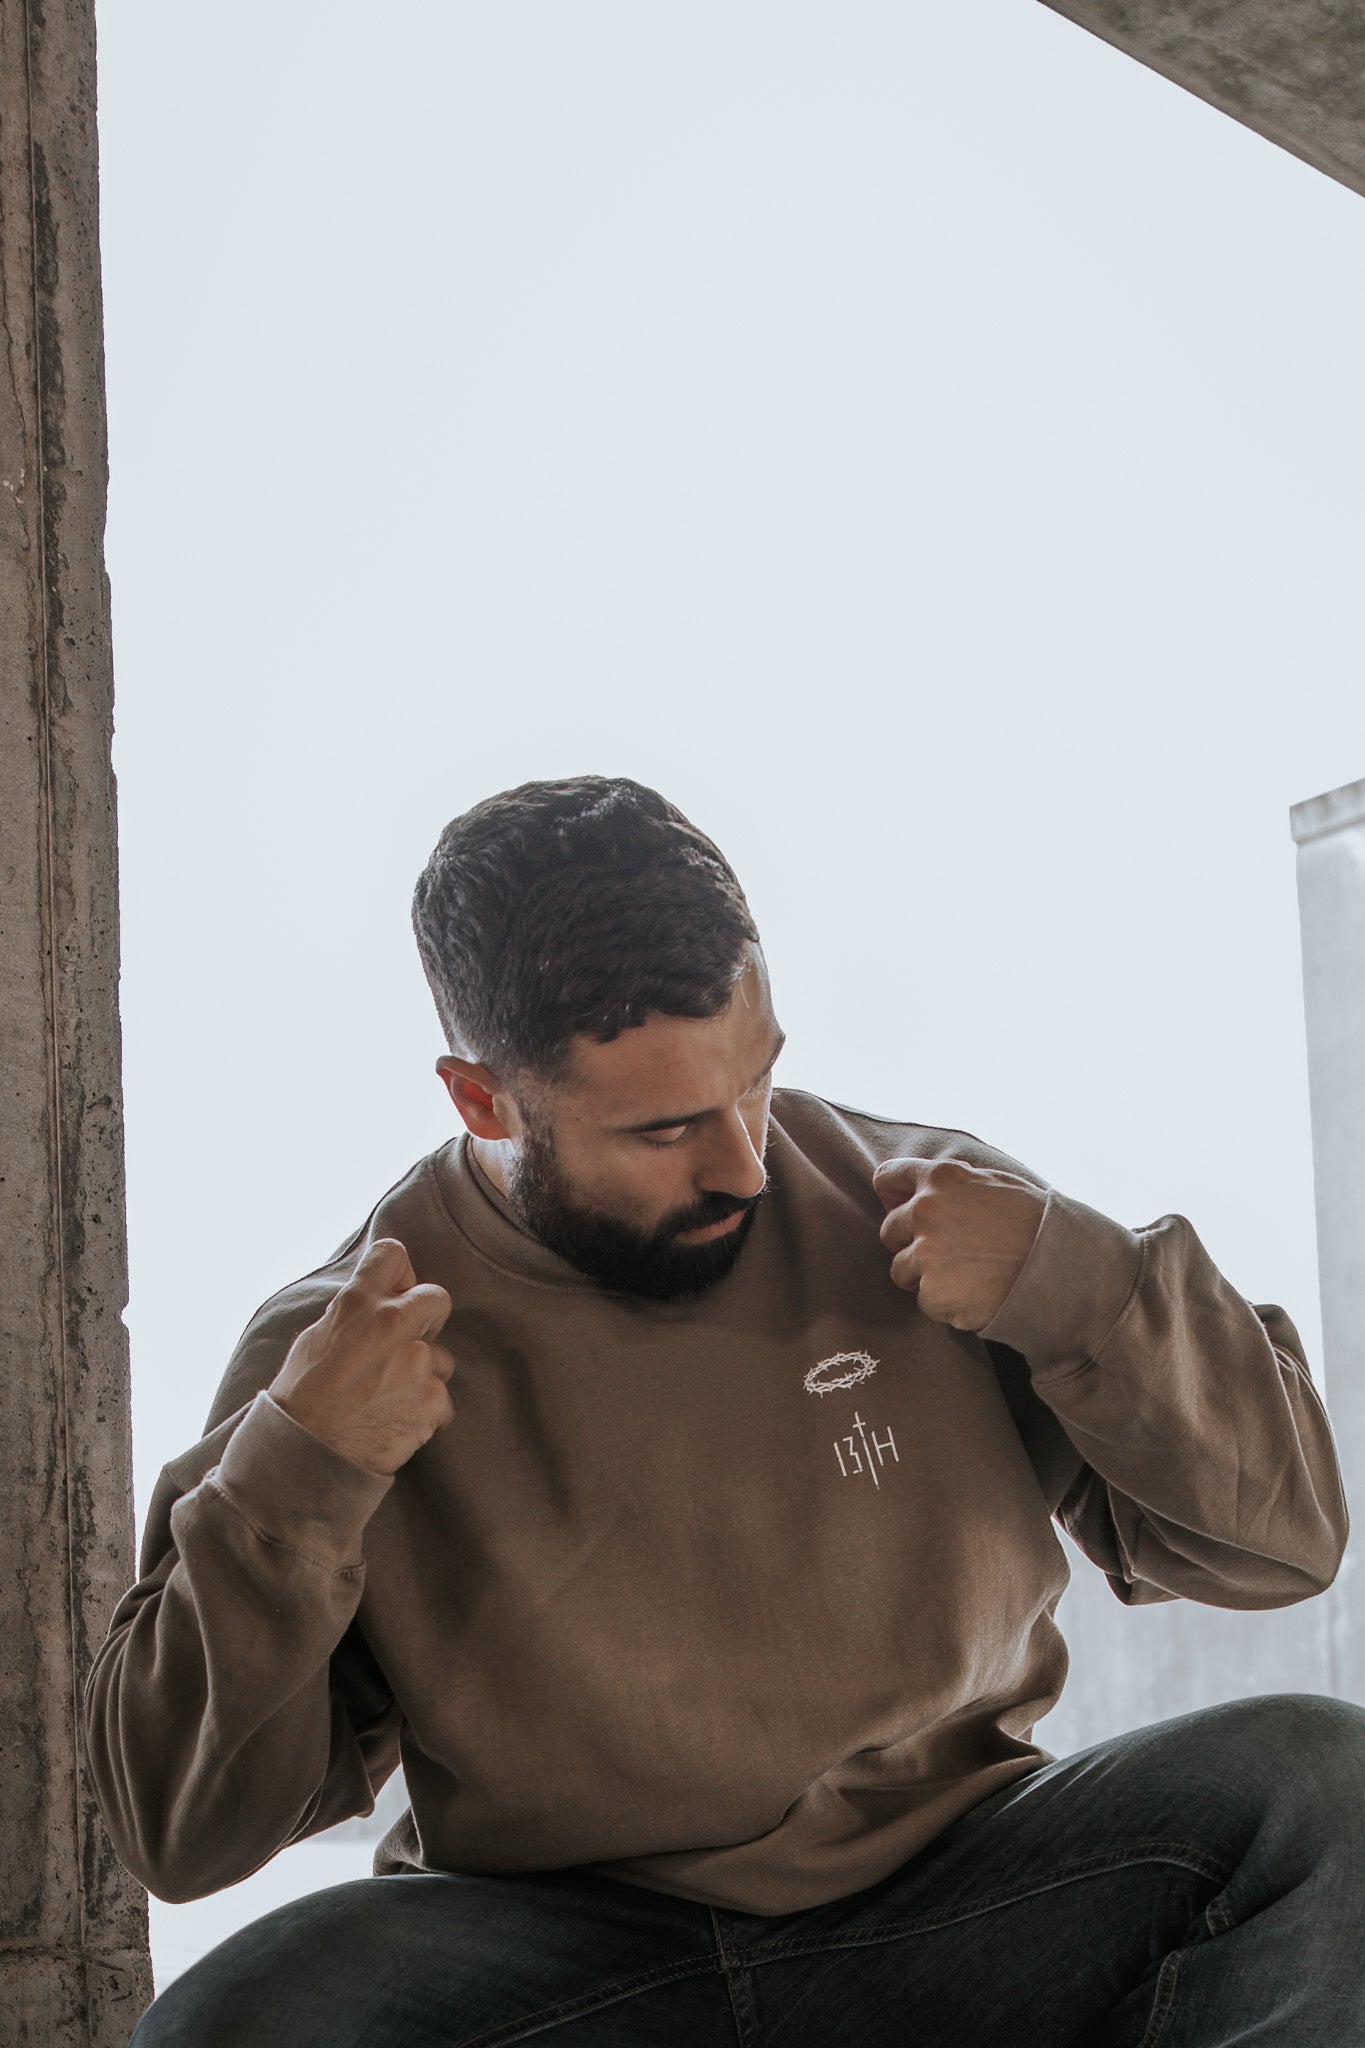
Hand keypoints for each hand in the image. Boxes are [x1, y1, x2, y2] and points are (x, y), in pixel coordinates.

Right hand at [270, 1238, 455, 1474]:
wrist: (305, 1456)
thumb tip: (373, 1301)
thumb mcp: (314, 1339)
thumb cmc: (302, 1400)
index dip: (397, 1275)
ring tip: (387, 1398)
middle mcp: (393, 1323)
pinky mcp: (433, 1399)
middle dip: (427, 1321)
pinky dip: (425, 1413)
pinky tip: (395, 1422)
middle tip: (403, 1348)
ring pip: (442, 1358)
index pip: (393, 1254)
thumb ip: (351, 1315)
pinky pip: (442, 1401)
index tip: (396, 1292)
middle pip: (438, 1299)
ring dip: (424, 1376)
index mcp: (358, 1302)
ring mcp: (418, 1361)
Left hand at [873, 1157, 1045, 1331]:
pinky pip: (924, 1300)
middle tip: (950, 1253)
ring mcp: (926, 1253)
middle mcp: (925, 1211)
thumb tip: (923, 1189)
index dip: (895, 1197)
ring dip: (924, 1276)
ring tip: (966, 1275)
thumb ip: (953, 1184)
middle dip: (911, 1242)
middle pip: (889, 1230)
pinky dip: (944, 1302)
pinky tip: (975, 1294)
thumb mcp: (995, 1183)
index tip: (905, 1209)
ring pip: (900, 1269)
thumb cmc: (1034, 1223)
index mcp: (940, 1178)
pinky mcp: (932, 1292)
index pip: (886, 1178)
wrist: (1061, 1268)